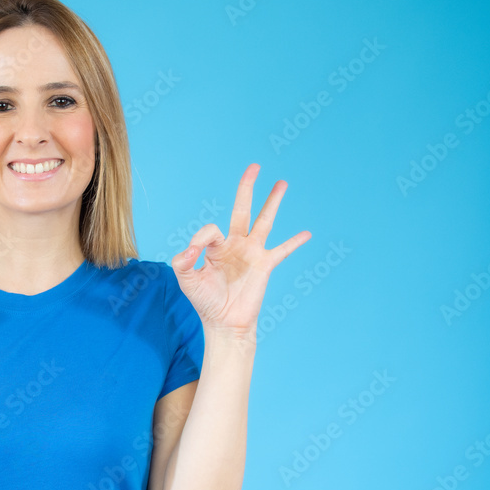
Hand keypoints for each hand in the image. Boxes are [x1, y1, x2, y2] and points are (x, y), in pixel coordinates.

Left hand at [171, 164, 310, 337]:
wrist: (224, 322)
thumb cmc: (204, 301)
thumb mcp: (186, 280)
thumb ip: (183, 261)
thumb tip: (194, 248)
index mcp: (215, 246)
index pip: (211, 229)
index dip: (202, 238)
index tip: (197, 254)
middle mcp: (235, 244)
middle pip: (242, 209)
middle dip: (247, 188)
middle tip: (254, 166)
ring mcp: (252, 253)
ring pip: (264, 221)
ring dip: (273, 202)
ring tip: (282, 183)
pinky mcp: (265, 265)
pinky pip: (282, 251)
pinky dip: (294, 242)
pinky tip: (306, 233)